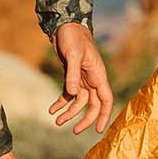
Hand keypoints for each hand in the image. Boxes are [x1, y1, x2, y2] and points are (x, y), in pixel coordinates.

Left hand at [49, 21, 114, 136]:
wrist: (66, 26)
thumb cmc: (73, 38)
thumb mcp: (72, 55)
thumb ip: (72, 76)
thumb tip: (73, 95)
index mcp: (98, 75)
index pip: (106, 100)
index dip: (104, 115)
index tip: (99, 130)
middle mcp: (92, 79)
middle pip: (93, 105)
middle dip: (84, 119)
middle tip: (74, 131)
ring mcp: (82, 79)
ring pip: (79, 102)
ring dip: (69, 112)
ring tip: (56, 121)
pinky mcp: (72, 77)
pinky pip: (69, 94)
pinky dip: (61, 103)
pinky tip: (51, 109)